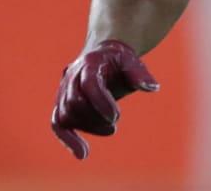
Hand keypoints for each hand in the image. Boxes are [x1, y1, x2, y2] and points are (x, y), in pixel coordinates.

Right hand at [50, 39, 159, 159]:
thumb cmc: (120, 61)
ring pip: (66, 114)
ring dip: (88, 127)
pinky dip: (68, 139)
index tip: (116, 117)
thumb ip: (140, 74)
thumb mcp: (132, 62)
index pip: (89, 84)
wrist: (104, 55)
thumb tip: (152, 87)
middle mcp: (72, 76)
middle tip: (115, 122)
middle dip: (95, 117)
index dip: (100, 102)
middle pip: (74, 102)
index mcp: (90, 63)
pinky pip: (58, 124)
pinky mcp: (62, 105)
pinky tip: (82, 155)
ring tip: (111, 130)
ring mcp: (63, 91)